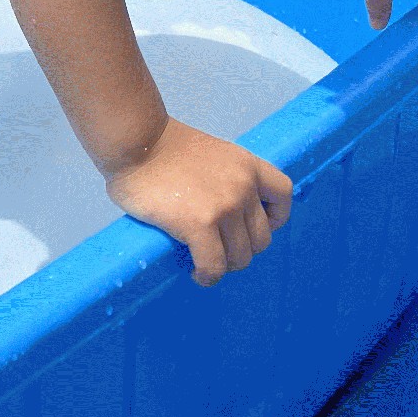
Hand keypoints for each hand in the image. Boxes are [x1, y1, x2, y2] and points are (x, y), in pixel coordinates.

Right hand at [106, 119, 292, 285]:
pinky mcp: (199, 224)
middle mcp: (242, 185)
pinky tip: (194, 272)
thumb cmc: (160, 146)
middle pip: (262, 238)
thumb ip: (225, 178)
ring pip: (240, 257)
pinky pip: (214, 266)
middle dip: (240, 249)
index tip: (249, 226)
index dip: (273, 218)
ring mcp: (224, 206)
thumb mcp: (211, 153)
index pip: (283, 195)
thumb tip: (222, 211)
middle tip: (216, 248)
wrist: (134, 140)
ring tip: (203, 261)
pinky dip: (207, 276)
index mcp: (246, 164)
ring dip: (222, 265)